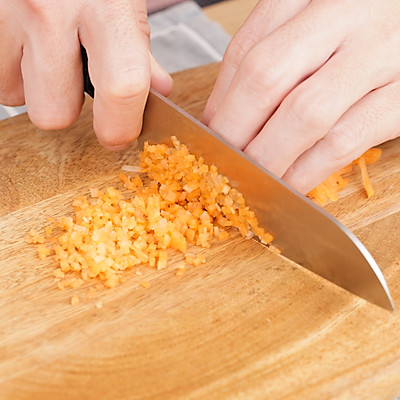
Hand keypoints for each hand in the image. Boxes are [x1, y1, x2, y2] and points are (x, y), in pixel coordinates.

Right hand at [0, 0, 172, 149]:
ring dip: (35, 85)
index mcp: (105, 6)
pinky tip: (26, 43)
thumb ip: (140, 48)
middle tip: (75, 81)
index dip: (120, 125)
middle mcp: (49, 9)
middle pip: (54, 113)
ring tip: (47, 52)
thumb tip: (159, 89)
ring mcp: (7, 12)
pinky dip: (12, 67)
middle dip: (67, 106)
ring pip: (15, 95)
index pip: (122, 87)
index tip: (119, 134)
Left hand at [203, 0, 399, 192]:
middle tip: (220, 162)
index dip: (219, 100)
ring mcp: (380, 54)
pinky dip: (308, 171)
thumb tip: (223, 114)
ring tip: (251, 179)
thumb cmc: (366, 23)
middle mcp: (346, 14)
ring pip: (303, 115)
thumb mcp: (316, 21)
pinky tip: (290, 185)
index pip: (247, 50)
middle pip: (265, 78)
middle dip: (233, 131)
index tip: (207, 133)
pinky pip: (343, 142)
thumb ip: (275, 54)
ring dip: (268, 157)